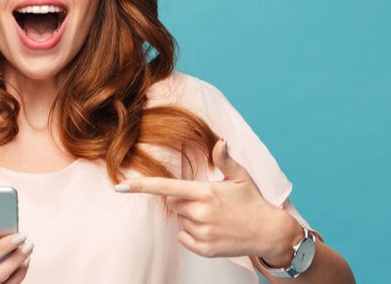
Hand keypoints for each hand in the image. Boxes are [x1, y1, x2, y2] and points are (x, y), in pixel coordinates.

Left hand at [114, 139, 299, 262]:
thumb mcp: (241, 177)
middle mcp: (201, 213)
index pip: (166, 188)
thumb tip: (219, 141)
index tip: (121, 186)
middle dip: (184, 200)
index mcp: (206, 192)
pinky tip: (212, 230)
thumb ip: (225, 160)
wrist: (269, 233)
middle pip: (173, 203)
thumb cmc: (253, 202)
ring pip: (180, 221)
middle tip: (207, 201)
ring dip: (191, 218)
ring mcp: (202, 233)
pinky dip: (192, 234)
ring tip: (215, 218)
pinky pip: (184, 238)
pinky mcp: (204, 249)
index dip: (141, 186)